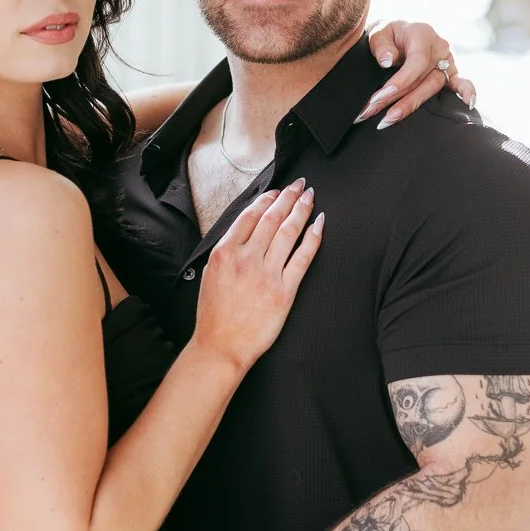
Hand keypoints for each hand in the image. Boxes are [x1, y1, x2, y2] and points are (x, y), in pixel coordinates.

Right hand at [192, 180, 323, 370]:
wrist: (222, 346)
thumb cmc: (214, 314)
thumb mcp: (210, 274)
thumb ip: (227, 250)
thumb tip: (246, 230)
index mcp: (224, 252)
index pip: (249, 216)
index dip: (266, 199)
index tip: (276, 191)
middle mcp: (246, 259)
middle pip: (272, 219)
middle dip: (288, 197)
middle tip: (299, 184)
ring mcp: (267, 274)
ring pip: (289, 232)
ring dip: (301, 209)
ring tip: (309, 197)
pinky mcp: (285, 291)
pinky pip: (303, 257)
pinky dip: (313, 237)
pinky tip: (319, 223)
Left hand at [359, 20, 476, 126]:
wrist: (398, 34)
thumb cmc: (388, 36)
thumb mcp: (379, 34)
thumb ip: (382, 46)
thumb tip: (387, 61)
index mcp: (422, 34)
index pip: (416, 62)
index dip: (400, 81)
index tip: (380, 96)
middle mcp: (438, 47)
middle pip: (423, 79)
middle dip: (399, 100)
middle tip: (377, 116)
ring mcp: (447, 60)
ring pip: (433, 87)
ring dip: (411, 105)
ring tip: (388, 119)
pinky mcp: (451, 73)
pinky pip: (460, 83)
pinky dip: (466, 92)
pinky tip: (469, 104)